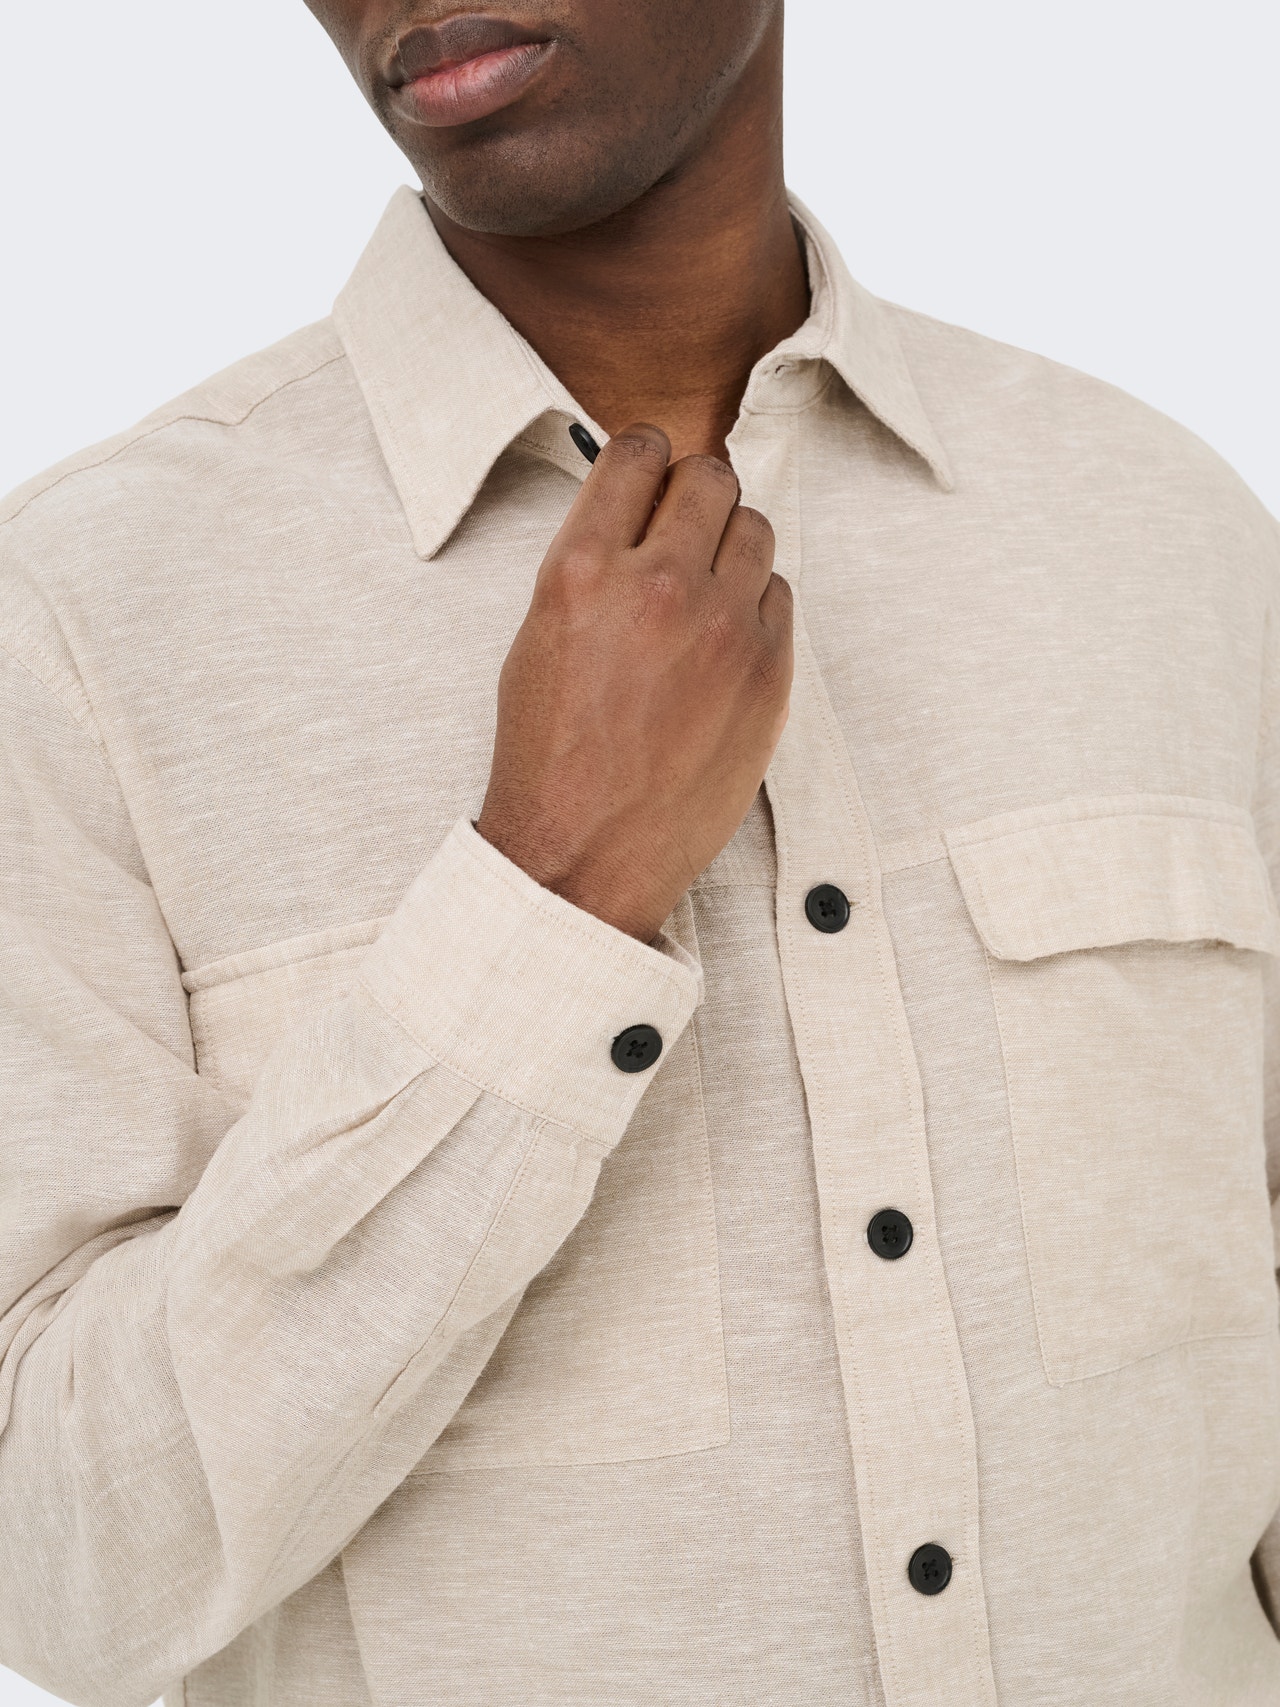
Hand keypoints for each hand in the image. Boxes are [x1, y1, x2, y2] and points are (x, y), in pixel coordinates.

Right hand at [476, 423, 793, 941]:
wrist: (587, 853)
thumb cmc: (551, 759)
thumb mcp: (539, 639)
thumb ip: (589, 565)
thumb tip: (635, 515)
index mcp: (583, 571)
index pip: (637, 453)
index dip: (645, 456)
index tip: (650, 470)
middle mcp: (659, 587)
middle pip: (710, 478)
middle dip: (693, 493)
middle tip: (681, 527)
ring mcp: (723, 629)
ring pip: (756, 529)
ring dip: (731, 544)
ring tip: (703, 589)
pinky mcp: (769, 672)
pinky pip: (781, 594)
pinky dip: (756, 602)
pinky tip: (724, 639)